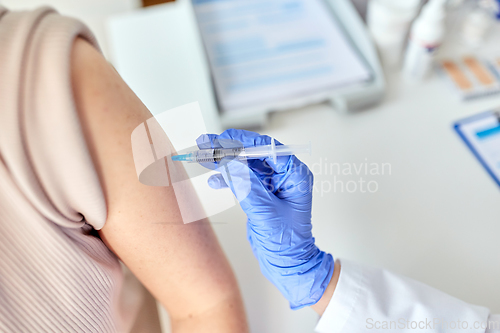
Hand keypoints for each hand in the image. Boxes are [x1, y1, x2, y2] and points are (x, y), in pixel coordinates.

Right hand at [196, 129, 333, 309]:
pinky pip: (243, 179)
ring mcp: (273, 185)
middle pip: (253, 154)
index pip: (267, 148)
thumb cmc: (287, 243)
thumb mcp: (264, 211)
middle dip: (228, 149)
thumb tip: (229, 160)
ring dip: (224, 162)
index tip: (221, 139)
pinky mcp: (262, 195)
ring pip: (245, 165)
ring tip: (203, 158)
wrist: (288, 265)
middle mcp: (285, 176)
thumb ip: (246, 184)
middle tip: (205, 144)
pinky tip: (214, 178)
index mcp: (294, 175)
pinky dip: (228, 177)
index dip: (242, 141)